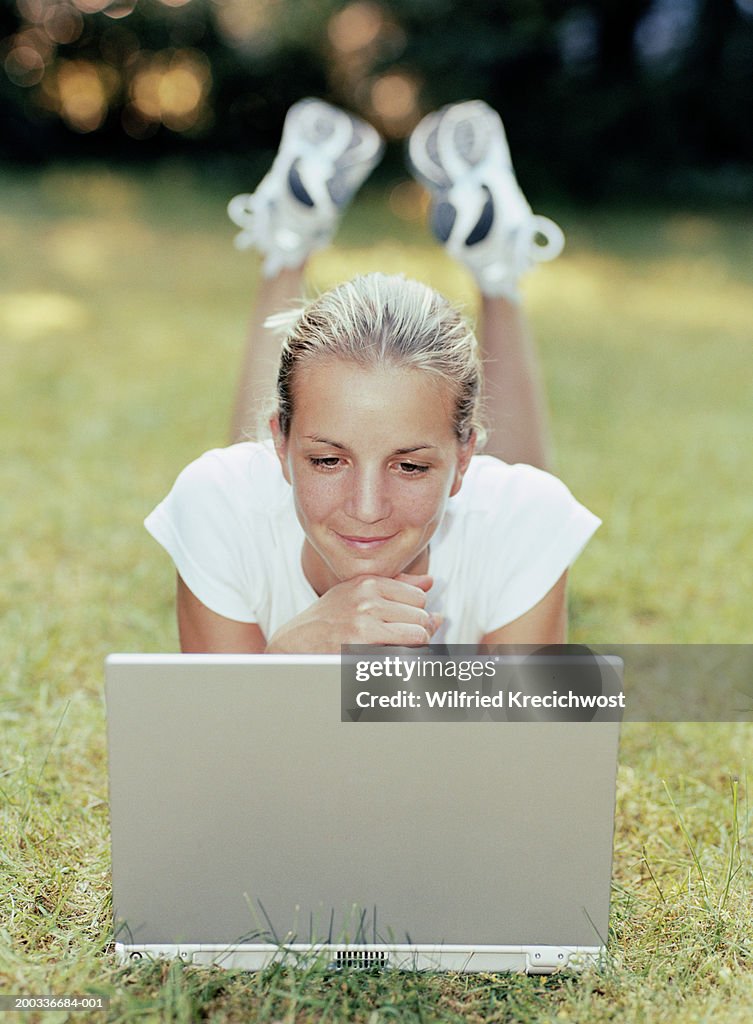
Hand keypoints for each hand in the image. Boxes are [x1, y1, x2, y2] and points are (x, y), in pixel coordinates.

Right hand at [265, 573, 442, 652]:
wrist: (294, 645)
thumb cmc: (326, 620)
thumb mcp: (355, 593)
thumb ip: (395, 585)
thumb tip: (430, 582)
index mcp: (368, 582)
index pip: (418, 596)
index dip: (413, 614)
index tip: (398, 623)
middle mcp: (367, 599)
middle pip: (422, 616)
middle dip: (417, 631)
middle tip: (396, 641)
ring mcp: (365, 623)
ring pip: (419, 635)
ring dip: (413, 647)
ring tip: (393, 650)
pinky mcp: (363, 647)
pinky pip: (406, 653)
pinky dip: (403, 660)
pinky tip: (386, 660)